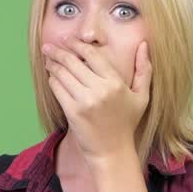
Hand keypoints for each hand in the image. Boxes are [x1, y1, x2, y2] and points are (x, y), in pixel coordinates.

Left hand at [41, 40, 151, 161]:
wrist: (112, 151)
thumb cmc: (127, 123)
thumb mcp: (141, 96)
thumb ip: (144, 69)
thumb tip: (144, 45)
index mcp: (116, 83)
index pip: (92, 55)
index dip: (77, 44)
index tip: (68, 39)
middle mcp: (100, 90)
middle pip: (73, 62)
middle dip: (59, 51)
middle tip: (49, 46)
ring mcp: (85, 101)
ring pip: (62, 74)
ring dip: (53, 63)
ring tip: (48, 58)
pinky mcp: (72, 112)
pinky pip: (57, 89)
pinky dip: (52, 80)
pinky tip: (51, 76)